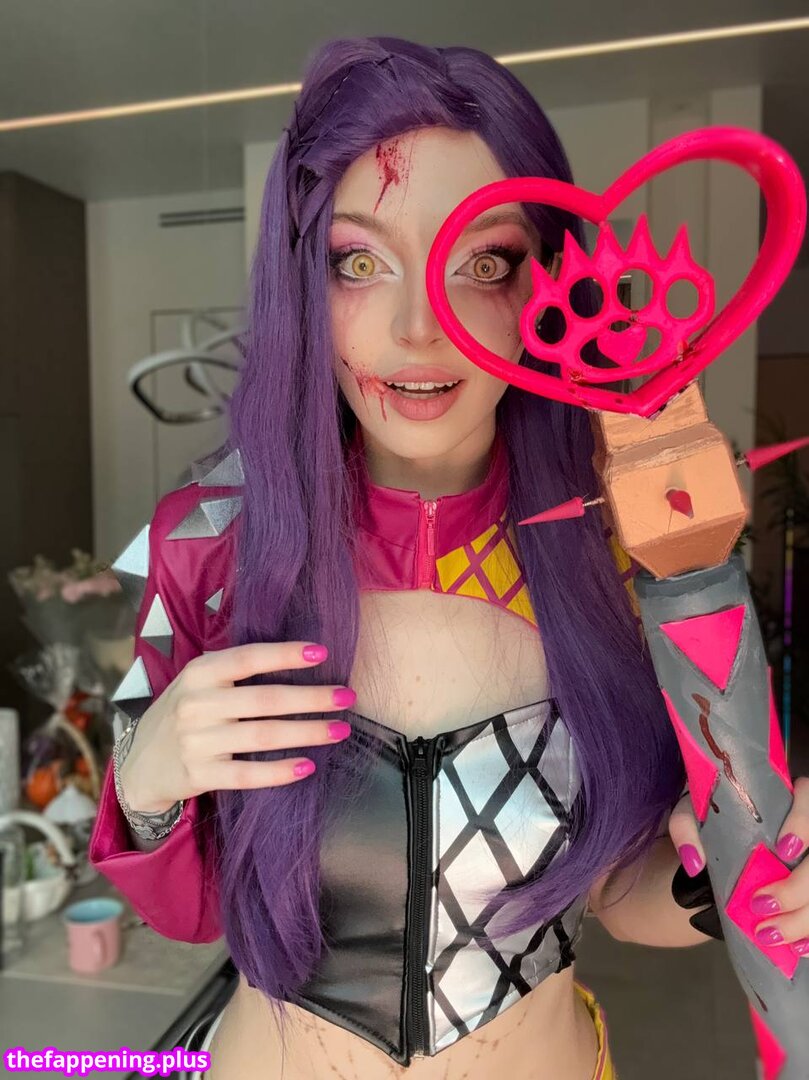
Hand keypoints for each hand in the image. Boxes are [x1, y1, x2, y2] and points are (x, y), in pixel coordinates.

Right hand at [118, 642, 355, 812]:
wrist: (140, 763)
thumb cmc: (185, 712)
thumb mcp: (199, 682)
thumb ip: (235, 671)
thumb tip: (300, 656)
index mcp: (199, 673)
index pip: (248, 658)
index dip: (285, 654)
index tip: (323, 652)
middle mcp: (196, 704)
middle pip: (265, 700)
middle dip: (312, 698)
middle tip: (347, 697)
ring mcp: (197, 741)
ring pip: (262, 736)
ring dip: (307, 733)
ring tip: (340, 730)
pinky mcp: (200, 775)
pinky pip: (247, 775)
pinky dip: (279, 772)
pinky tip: (306, 767)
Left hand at [669, 778, 808, 955]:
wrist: (721, 840)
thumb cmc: (712, 818)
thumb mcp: (692, 814)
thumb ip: (686, 828)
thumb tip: (694, 862)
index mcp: (781, 797)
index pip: (808, 798)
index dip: (803, 823)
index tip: (783, 848)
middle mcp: (806, 828)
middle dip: (799, 887)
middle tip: (762, 905)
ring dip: (804, 917)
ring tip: (769, 934)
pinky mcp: (807, 887)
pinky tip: (797, 946)